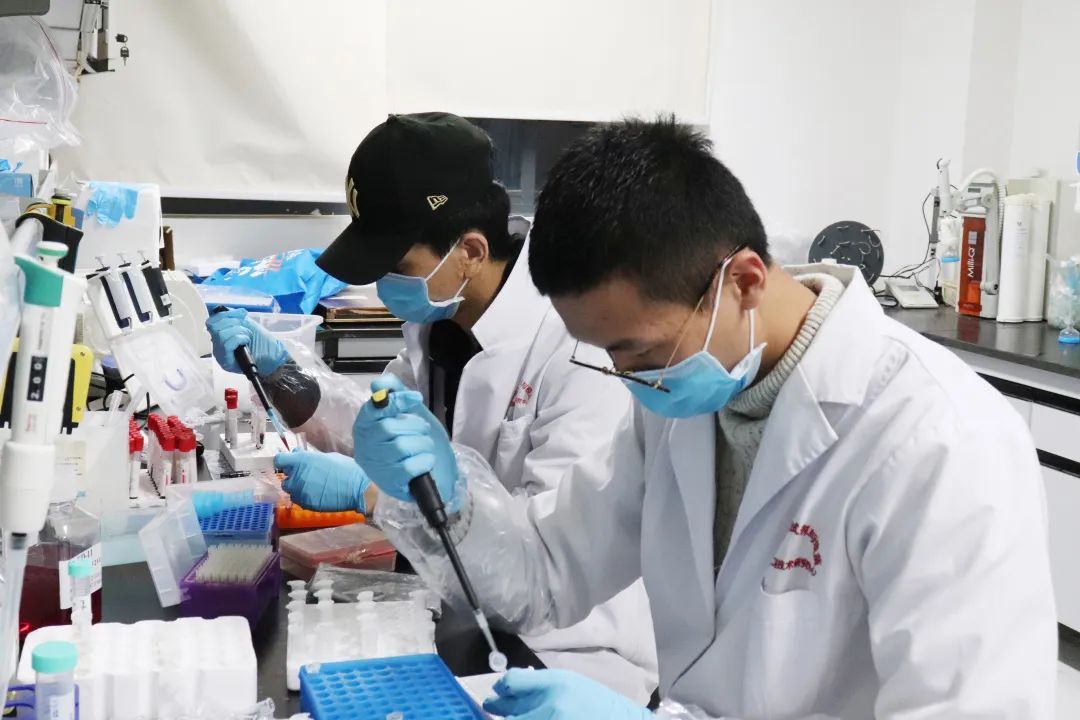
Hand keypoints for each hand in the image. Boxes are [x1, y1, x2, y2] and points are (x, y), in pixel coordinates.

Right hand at [206, 308, 288, 376]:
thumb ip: (235, 317)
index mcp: (221, 336)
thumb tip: (226, 310)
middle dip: (233, 322)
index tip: (242, 313)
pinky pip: (226, 344)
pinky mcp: (226, 362)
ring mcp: (221, 355)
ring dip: (238, 331)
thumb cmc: (263, 344)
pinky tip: (246, 341)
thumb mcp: (248, 326)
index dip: (225, 314)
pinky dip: (239, 338)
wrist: (275, 359)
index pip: (211, 322)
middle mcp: (218, 346)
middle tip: (246, 329)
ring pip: (220, 334)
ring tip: (248, 336)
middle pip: (214, 327)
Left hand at [274, 450, 370, 512]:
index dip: (283, 461)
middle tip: (306, 476)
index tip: (289, 463)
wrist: (357, 489)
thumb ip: (310, 457)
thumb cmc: (346, 469)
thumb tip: (298, 454)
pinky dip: (305, 497)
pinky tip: (318, 495)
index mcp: (302, 460)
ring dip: (298, 488)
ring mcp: (300, 491)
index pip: (279, 460)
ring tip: (313, 487)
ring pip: (291, 490)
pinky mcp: (306, 504)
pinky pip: (299, 500)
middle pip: (284, 478)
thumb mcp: (328, 457)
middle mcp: (297, 476)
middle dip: (292, 477)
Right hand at [352, 374, 458, 507]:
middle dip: (415, 426)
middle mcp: (365, 447)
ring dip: (422, 444)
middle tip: (423, 430)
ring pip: (401, 447)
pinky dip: (424, 461)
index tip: (416, 398)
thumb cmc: (414, 440)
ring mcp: (377, 467)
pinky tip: (426, 461)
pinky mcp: (391, 483)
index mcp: (365, 426)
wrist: (432, 473)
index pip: (373, 409)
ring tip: (425, 446)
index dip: (395, 401)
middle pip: (389, 428)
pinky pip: (409, 467)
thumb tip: (380, 384)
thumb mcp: (406, 412)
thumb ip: (395, 393)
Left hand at [484, 669, 650, 719]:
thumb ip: (540, 685)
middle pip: (509, 711)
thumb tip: (507, 690)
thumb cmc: (598, 703)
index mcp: (556, 683)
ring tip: (507, 717)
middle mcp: (551, 705)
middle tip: (491, 708)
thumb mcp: (570, 683)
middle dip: (497, 710)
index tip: (495, 693)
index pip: (512, 683)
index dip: (500, 689)